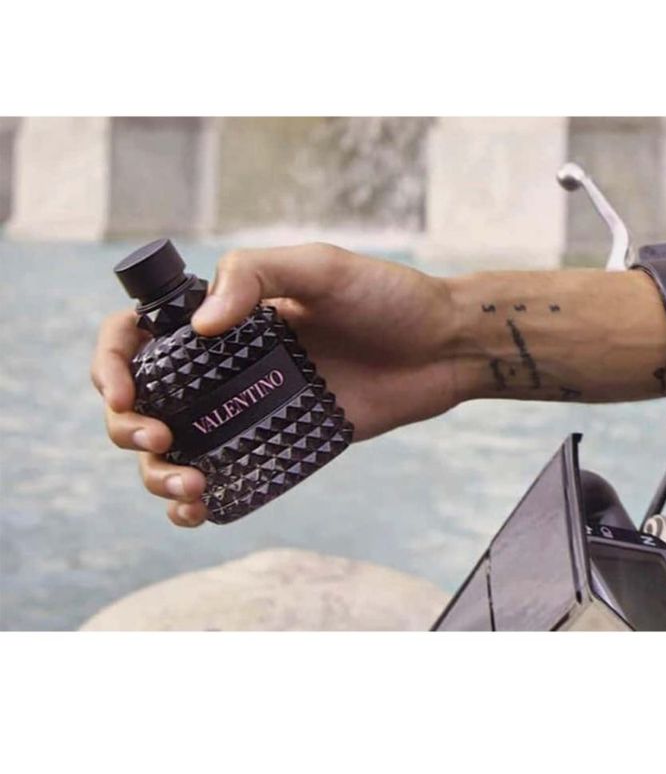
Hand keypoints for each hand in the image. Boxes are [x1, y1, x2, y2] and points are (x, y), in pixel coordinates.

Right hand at [91, 243, 459, 526]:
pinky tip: (200, 509)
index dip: (112, 365)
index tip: (124, 394)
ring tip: (189, 486)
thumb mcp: (320, 268)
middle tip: (161, 441)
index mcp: (225, 318)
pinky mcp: (284, 442)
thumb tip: (198, 328)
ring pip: (176, 449)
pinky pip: (228, 474)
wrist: (442, 346)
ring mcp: (254, 407)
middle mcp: (229, 365)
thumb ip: (254, 277)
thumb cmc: (387, 298)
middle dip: (128, 429)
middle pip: (145, 403)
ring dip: (158, 475)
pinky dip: (200, 501)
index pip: (138, 337)